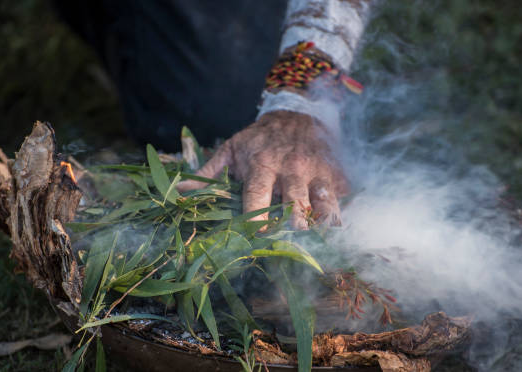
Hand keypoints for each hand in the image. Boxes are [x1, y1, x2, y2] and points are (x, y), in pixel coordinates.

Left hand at [177, 111, 347, 229]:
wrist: (297, 113)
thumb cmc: (260, 138)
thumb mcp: (232, 148)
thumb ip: (209, 171)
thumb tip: (180, 190)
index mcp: (262, 165)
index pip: (258, 197)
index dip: (256, 220)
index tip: (256, 236)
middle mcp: (291, 169)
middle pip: (294, 203)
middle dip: (293, 224)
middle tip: (290, 236)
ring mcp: (316, 171)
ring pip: (323, 202)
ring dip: (320, 221)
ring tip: (315, 233)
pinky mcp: (334, 173)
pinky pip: (341, 198)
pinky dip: (338, 214)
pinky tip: (332, 226)